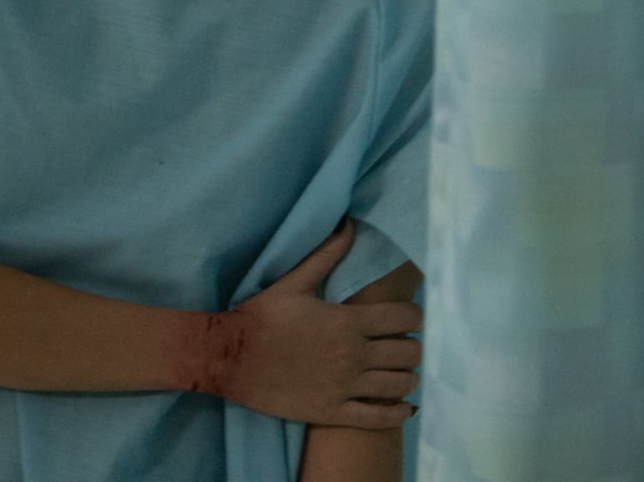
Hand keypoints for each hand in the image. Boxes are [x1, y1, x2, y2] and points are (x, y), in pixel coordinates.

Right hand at [198, 221, 422, 428]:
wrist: (229, 357)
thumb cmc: (261, 317)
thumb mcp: (294, 281)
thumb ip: (327, 254)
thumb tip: (348, 223)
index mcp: (348, 321)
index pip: (404, 318)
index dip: (414, 317)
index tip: (410, 318)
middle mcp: (353, 355)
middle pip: (408, 353)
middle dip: (413, 346)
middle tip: (404, 344)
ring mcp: (344, 387)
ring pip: (399, 385)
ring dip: (407, 376)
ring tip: (400, 371)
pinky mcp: (332, 412)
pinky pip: (378, 418)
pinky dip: (398, 412)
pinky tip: (404, 406)